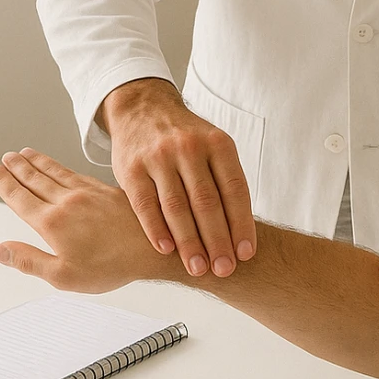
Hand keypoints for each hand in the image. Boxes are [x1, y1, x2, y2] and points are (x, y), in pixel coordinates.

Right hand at [0, 147, 166, 290]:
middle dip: (17, 168)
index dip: (4, 183)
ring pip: (54, 172)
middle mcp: (68, 201)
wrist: (153, 248)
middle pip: (35, 179)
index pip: (20, 197)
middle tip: (5, 158)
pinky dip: (60, 166)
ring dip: (37, 162)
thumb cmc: (111, 266)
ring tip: (24, 153)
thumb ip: (28, 261)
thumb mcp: (62, 276)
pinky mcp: (105, 190)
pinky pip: (75, 173)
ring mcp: (88, 193)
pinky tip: (59, 166)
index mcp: (53, 222)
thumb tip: (0, 250)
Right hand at [100, 78, 256, 278]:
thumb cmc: (186, 140)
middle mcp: (189, 147)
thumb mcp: (212, 148)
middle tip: (225, 269)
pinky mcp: (131, 168)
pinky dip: (156, 230)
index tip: (246, 253)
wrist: (143, 109)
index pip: (234, 189)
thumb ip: (224, 182)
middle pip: (207, 202)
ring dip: (189, 242)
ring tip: (198, 268)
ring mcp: (159, 157)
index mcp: (218, 144)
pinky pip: (145, 204)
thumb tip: (243, 233)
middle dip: (218, 240)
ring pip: (177, 207)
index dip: (242, 224)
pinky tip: (166, 250)